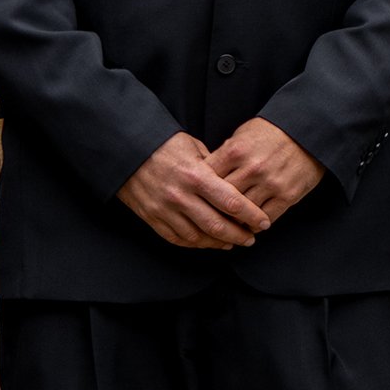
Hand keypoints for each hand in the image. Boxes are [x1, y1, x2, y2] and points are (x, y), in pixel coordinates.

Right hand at [119, 131, 267, 249]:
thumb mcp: (194, 147)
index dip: (251, 215)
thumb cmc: (164, 144)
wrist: (126, 150)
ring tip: (232, 242)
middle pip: (217, 225)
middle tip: (252, 238)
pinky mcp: (152, 218)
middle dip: (239, 235)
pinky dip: (195, 244)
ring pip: (197, 237)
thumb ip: (215, 168)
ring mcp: (165, 209)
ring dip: (218, 243)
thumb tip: (236, 184)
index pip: (231, 202)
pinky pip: (177, 238)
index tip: (263, 222)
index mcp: (195, 175)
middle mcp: (181, 196)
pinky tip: (207, 242)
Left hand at [202, 116, 324, 226]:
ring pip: (242, 213)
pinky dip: (254, 225)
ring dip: (234, 222)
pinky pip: (265, 218)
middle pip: (222, 199)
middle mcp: (251, 168)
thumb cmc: (271, 132)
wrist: (308, 131)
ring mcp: (270, 183)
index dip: (200, 191)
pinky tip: (249, 225)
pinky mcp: (287, 195)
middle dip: (213, 210)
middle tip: (208, 219)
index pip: (207, 179)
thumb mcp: (242, 135)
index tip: (197, 199)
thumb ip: (224, 155)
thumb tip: (206, 175)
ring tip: (228, 226)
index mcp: (235, 151)